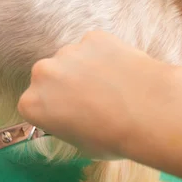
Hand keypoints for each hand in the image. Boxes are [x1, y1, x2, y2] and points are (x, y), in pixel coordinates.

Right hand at [18, 30, 171, 159]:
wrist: (149, 113)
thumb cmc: (113, 137)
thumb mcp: (79, 144)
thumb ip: (66, 125)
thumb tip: (74, 117)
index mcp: (32, 103)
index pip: (35, 104)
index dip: (53, 110)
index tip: (70, 116)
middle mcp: (42, 73)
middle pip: (49, 77)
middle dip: (65, 85)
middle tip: (92, 100)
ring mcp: (68, 51)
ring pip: (73, 59)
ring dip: (85, 69)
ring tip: (112, 87)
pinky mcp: (92, 37)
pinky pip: (95, 46)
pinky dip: (105, 55)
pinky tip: (122, 72)